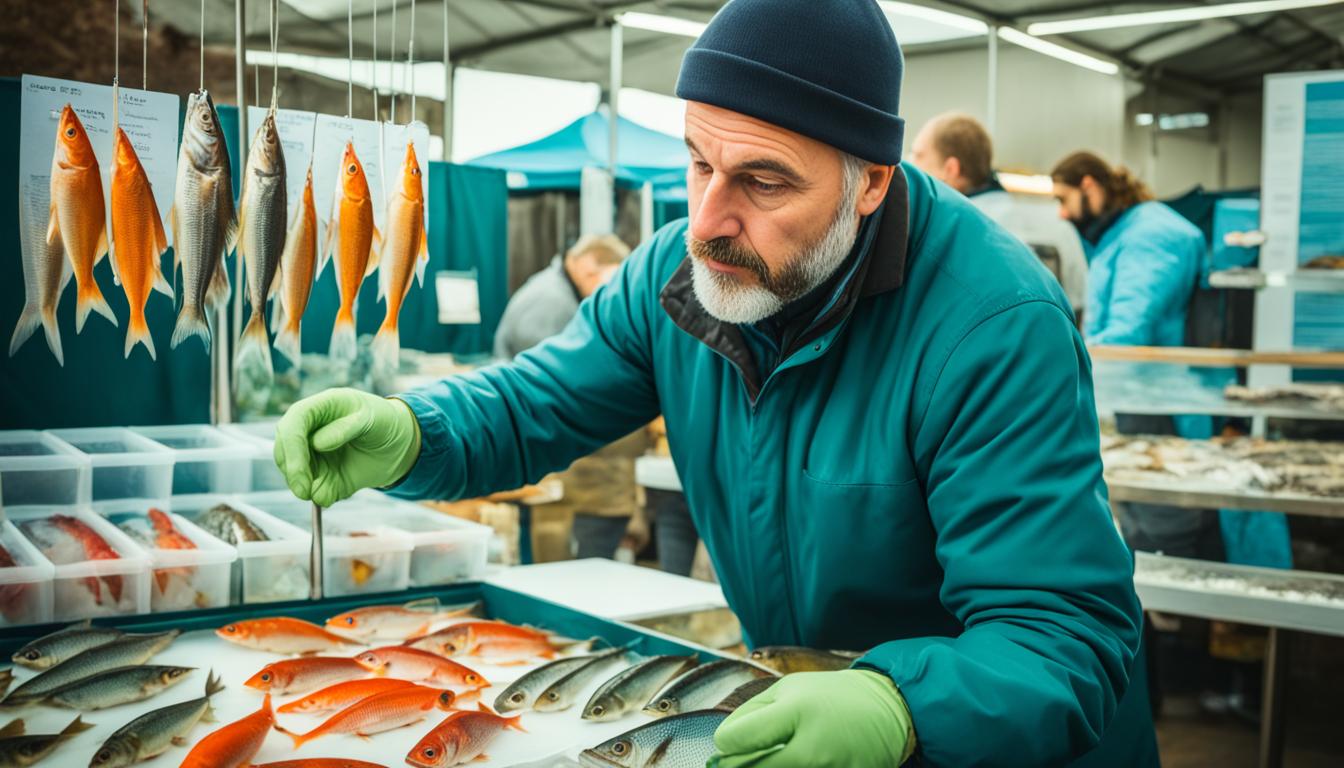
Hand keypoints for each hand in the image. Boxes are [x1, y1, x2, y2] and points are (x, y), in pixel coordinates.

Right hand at [274, 388, 420, 506]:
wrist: (399, 445)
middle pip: (285, 450)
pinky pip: (313, 490)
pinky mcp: (321, 476)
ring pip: (293, 473)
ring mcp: (312, 454)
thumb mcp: (373, 419)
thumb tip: (318, 443)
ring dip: (305, 486)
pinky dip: (319, 496)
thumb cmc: (385, 422)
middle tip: (306, 492)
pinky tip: (331, 496)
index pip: (293, 424)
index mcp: (318, 408)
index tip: (298, 471)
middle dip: (293, 473)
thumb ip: (347, 428)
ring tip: (328, 490)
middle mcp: (308, 431)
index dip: (291, 448)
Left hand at [712, 670, 914, 767]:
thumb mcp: (789, 689)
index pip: (736, 739)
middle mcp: (813, 745)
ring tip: (783, 754)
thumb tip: (721, 744)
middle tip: (742, 759)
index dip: (725, 745)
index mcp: (795, 711)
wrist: (888, 707)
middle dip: (740, 766)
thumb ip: (752, 714)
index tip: (729, 745)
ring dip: (770, 767)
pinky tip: (799, 761)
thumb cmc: (830, 697)